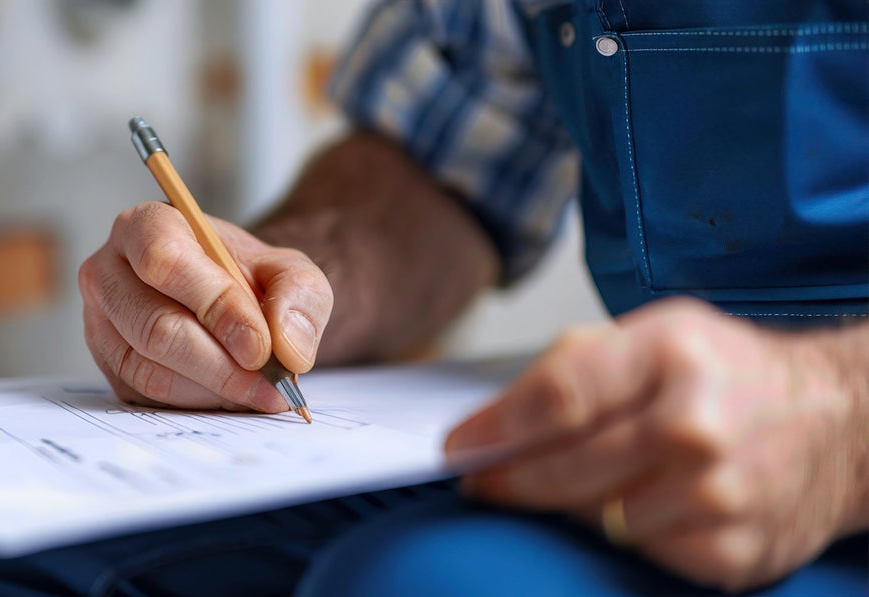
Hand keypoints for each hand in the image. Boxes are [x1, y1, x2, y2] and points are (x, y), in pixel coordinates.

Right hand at [78, 201, 332, 411]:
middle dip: (220, 364)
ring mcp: (100, 323)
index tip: (260, 345)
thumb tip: (289, 347)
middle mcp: (108, 273)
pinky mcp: (108, 365)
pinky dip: (198, 401)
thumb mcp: (288, 271)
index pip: (165, 261)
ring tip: (259, 390)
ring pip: (150, 369)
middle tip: (269, 383)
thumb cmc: (248, 277)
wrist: (229, 299)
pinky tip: (230, 393)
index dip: (215, 306)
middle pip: (155, 326)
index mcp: (144, 227)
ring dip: (213, 389)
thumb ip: (299, 296)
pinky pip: (148, 396)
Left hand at [446, 298, 865, 591]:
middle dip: (510, 477)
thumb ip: (574, 368)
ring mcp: (715, 493)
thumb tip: (492, 419)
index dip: (493, 431)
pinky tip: (642, 507)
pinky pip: (639, 552)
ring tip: (583, 483)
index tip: (458, 448)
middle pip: (563, 466)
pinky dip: (627, 534)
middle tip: (484, 479)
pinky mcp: (730, 549)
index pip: (556, 398)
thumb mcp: (658, 336)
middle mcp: (696, 424)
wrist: (842, 425)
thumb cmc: (737, 377)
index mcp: (671, 353)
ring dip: (572, 506)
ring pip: (593, 516)